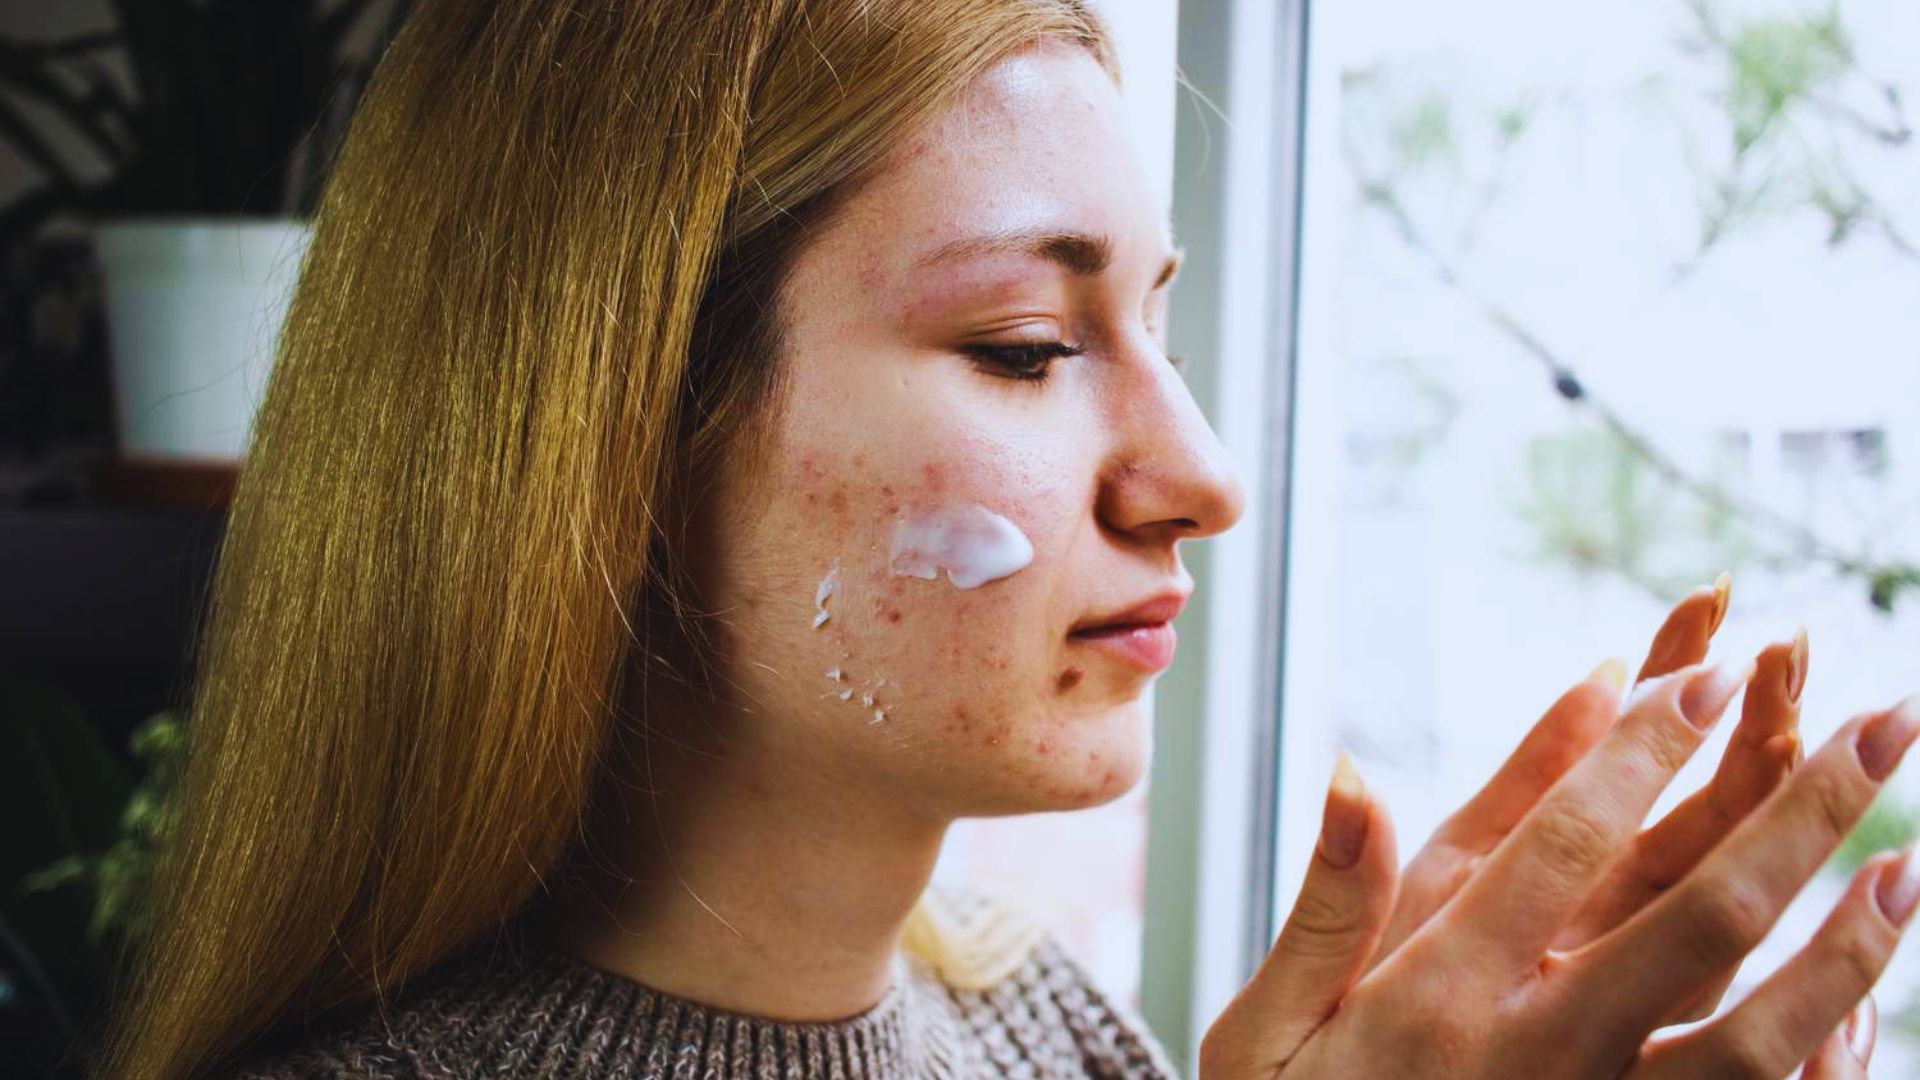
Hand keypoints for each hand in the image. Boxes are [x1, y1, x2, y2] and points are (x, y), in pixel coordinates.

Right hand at [1200, 644, 1918, 1075]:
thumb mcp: (1266, 1031)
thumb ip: (1323, 905)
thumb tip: (1353, 773)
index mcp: (1436, 999)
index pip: (1556, 850)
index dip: (1639, 755)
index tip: (1711, 670)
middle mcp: (1536, 1059)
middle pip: (1697, 923)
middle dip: (1797, 816)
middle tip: (1879, 724)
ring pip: (1756, 1038)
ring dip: (1845, 947)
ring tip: (1908, 863)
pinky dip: (1819, 1060)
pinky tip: (1860, 1004)